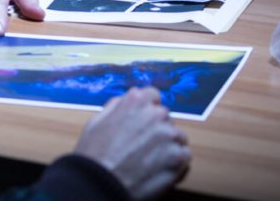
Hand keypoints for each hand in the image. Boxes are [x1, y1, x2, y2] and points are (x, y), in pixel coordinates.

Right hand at [75, 87, 189, 200]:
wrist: (100, 183)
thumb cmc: (95, 155)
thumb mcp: (97, 121)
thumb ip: (117, 107)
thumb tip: (127, 103)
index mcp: (135, 101)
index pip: (152, 95)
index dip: (147, 109)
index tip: (144, 120)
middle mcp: (155, 114)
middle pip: (165, 117)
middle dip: (157, 129)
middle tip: (143, 145)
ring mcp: (169, 135)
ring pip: (177, 136)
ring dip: (168, 145)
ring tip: (151, 160)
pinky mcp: (178, 157)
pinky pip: (185, 155)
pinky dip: (176, 163)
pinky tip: (160, 169)